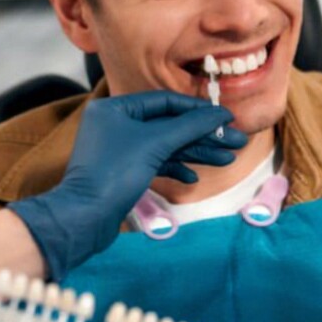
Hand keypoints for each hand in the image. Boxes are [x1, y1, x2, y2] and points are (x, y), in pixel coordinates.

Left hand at [9, 91, 245, 279]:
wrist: (85, 219)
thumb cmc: (114, 174)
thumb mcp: (155, 144)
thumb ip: (189, 126)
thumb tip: (220, 114)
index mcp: (116, 108)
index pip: (165, 102)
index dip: (198, 110)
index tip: (227, 118)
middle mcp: (116, 124)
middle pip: (169, 125)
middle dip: (203, 135)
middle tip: (236, 143)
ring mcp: (120, 149)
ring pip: (166, 146)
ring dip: (195, 152)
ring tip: (227, 159)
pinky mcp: (124, 172)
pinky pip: (156, 163)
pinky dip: (176, 168)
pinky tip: (194, 177)